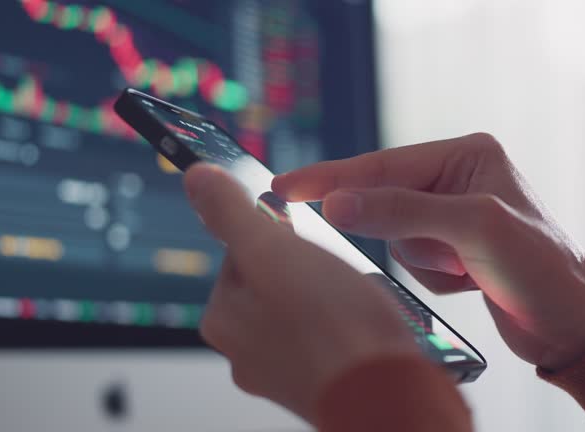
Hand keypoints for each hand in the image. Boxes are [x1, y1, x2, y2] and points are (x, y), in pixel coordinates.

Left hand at [183, 164, 418, 421]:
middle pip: (275, 280)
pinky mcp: (319, 383)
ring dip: (331, 295)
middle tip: (335, 271)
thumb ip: (231, 213)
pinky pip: (329, 336)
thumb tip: (198, 178)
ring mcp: (283, 372)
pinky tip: (364, 324)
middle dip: (308, 267)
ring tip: (354, 299)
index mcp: (223, 319)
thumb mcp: (272, 250)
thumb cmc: (332, 326)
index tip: (302, 237)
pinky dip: (346, 325)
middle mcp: (245, 351)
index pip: (239, 251)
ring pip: (306, 308)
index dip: (276, 234)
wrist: (387, 393)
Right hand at [273, 133, 584, 369]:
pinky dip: (434, 278)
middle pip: (385, 200)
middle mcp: (458, 180)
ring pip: (396, 237)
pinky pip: (412, 261)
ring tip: (467, 270)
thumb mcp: (473, 229)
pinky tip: (470, 282)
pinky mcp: (452, 251)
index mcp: (468, 155)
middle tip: (423, 250)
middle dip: (400, 231)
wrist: (572, 325)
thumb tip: (337, 203)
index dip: (332, 177)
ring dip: (425, 261)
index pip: (384, 165)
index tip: (285, 185)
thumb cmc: (541, 267)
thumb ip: (401, 211)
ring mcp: (453, 217)